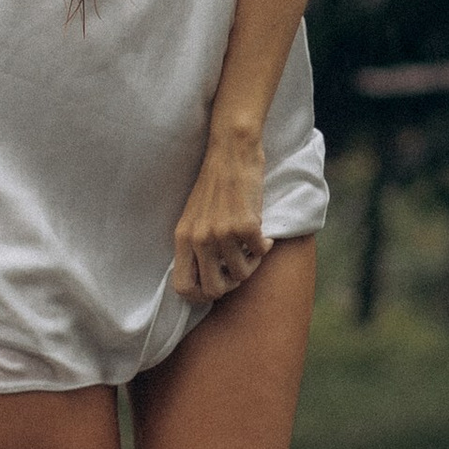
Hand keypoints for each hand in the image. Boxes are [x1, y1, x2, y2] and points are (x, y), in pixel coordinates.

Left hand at [171, 133, 270, 303]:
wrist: (231, 152)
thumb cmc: (216, 183)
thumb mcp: (194, 217)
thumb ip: (195, 244)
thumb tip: (206, 276)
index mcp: (182, 238)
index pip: (183, 287)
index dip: (201, 296)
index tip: (217, 284)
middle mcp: (199, 238)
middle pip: (213, 290)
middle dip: (231, 285)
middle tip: (239, 269)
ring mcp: (221, 233)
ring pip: (241, 274)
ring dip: (252, 264)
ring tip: (253, 248)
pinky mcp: (245, 225)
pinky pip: (260, 253)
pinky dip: (265, 247)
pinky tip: (264, 235)